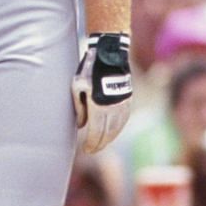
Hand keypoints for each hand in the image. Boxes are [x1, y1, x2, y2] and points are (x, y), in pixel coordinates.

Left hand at [73, 32, 133, 152]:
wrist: (110, 56)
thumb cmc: (89, 71)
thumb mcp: (77, 87)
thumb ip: (79, 108)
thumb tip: (81, 125)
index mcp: (99, 107)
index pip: (96, 132)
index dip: (91, 143)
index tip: (86, 150)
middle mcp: (113, 109)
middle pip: (107, 133)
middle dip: (99, 144)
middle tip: (92, 150)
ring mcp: (122, 104)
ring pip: (117, 128)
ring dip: (109, 138)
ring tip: (101, 144)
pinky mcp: (127, 100)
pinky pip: (123, 120)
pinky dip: (117, 128)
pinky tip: (113, 132)